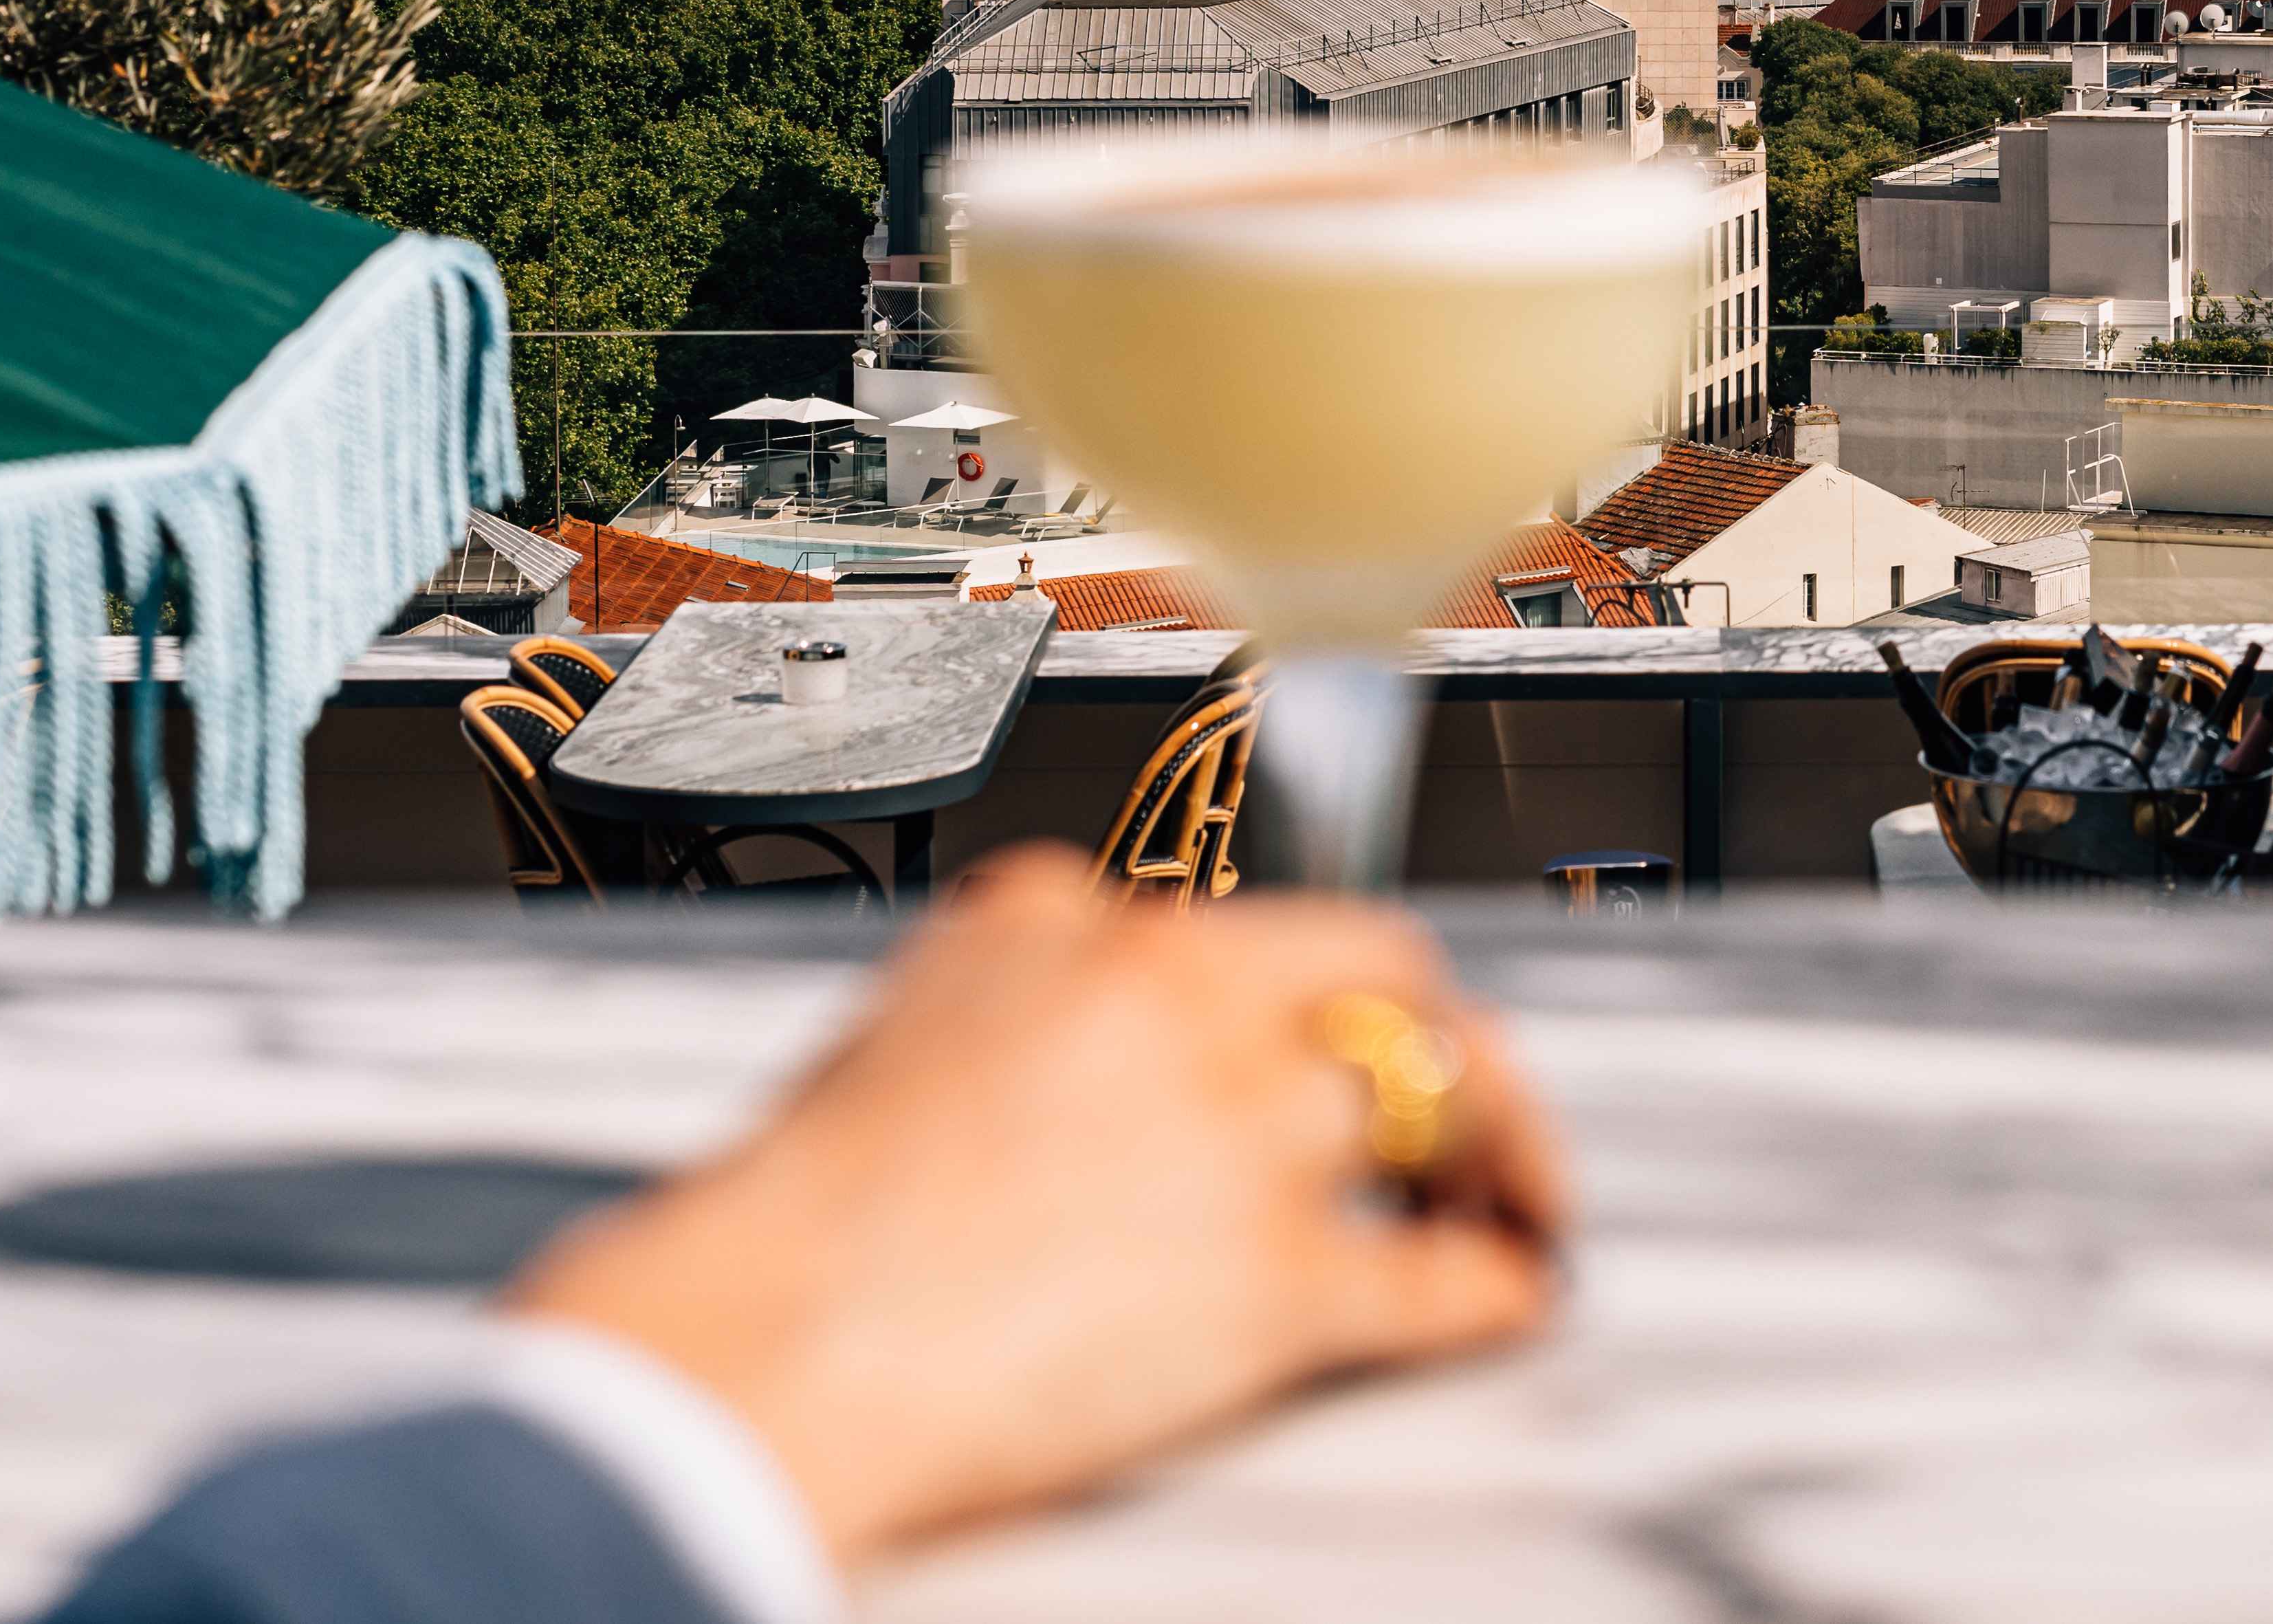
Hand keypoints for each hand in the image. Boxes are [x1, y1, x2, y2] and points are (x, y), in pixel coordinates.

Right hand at [501, 847, 1567, 1562]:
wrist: (758, 1349)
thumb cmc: (789, 1230)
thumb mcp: (894, 1037)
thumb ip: (1006, 1008)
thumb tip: (1065, 1039)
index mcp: (1063, 923)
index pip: (1229, 923)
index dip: (1289, 988)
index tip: (1312, 1026)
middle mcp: (1172, 996)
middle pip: (1379, 966)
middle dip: (1433, 1025)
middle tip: (1458, 1088)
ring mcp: (1237, 1132)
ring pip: (1436, 1094)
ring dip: (1494, 1144)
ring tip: (1508, 1188)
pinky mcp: (1272, 1279)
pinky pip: (1436, 1275)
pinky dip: (1499, 1285)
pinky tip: (1514, 1292)